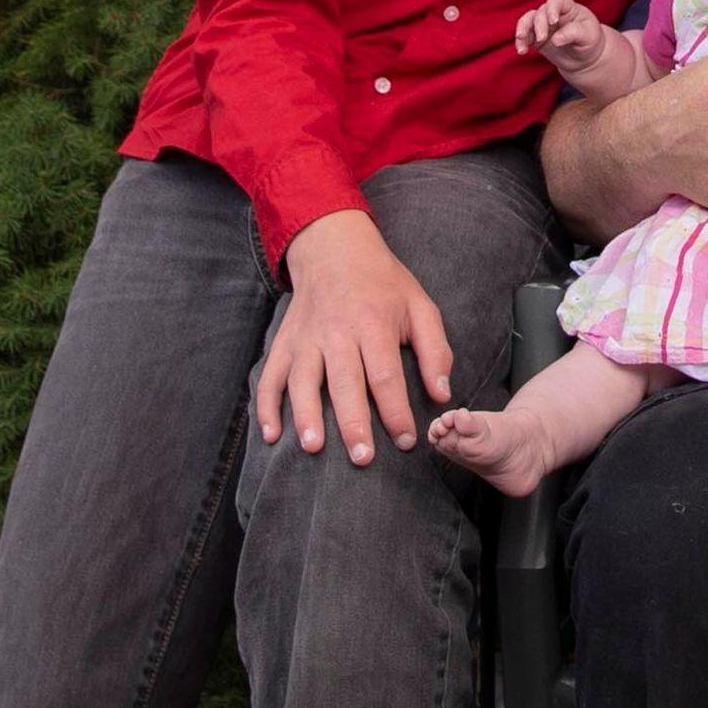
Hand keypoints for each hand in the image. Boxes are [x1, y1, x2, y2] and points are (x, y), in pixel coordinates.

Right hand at [254, 209, 453, 466]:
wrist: (335, 250)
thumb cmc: (384, 285)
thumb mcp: (421, 306)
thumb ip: (435, 350)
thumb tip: (442, 393)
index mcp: (374, 324)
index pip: (386, 375)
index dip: (396, 410)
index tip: (407, 440)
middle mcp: (337, 333)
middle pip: (344, 382)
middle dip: (353, 423)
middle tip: (362, 458)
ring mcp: (306, 339)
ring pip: (303, 381)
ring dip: (306, 415)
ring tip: (313, 447)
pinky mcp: (284, 344)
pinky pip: (270, 377)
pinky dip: (266, 406)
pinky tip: (272, 435)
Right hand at [516, 0, 609, 70]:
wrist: (585, 58)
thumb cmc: (589, 42)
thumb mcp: (589, 36)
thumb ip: (574, 34)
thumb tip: (555, 39)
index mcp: (569, 8)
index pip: (557, 0)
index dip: (552, 8)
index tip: (553, 21)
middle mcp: (553, 13)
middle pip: (541, 12)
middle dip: (539, 25)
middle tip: (542, 39)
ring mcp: (543, 25)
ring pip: (527, 20)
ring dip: (523, 30)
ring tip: (523, 43)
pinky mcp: (536, 37)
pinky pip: (524, 35)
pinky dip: (520, 42)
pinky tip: (522, 51)